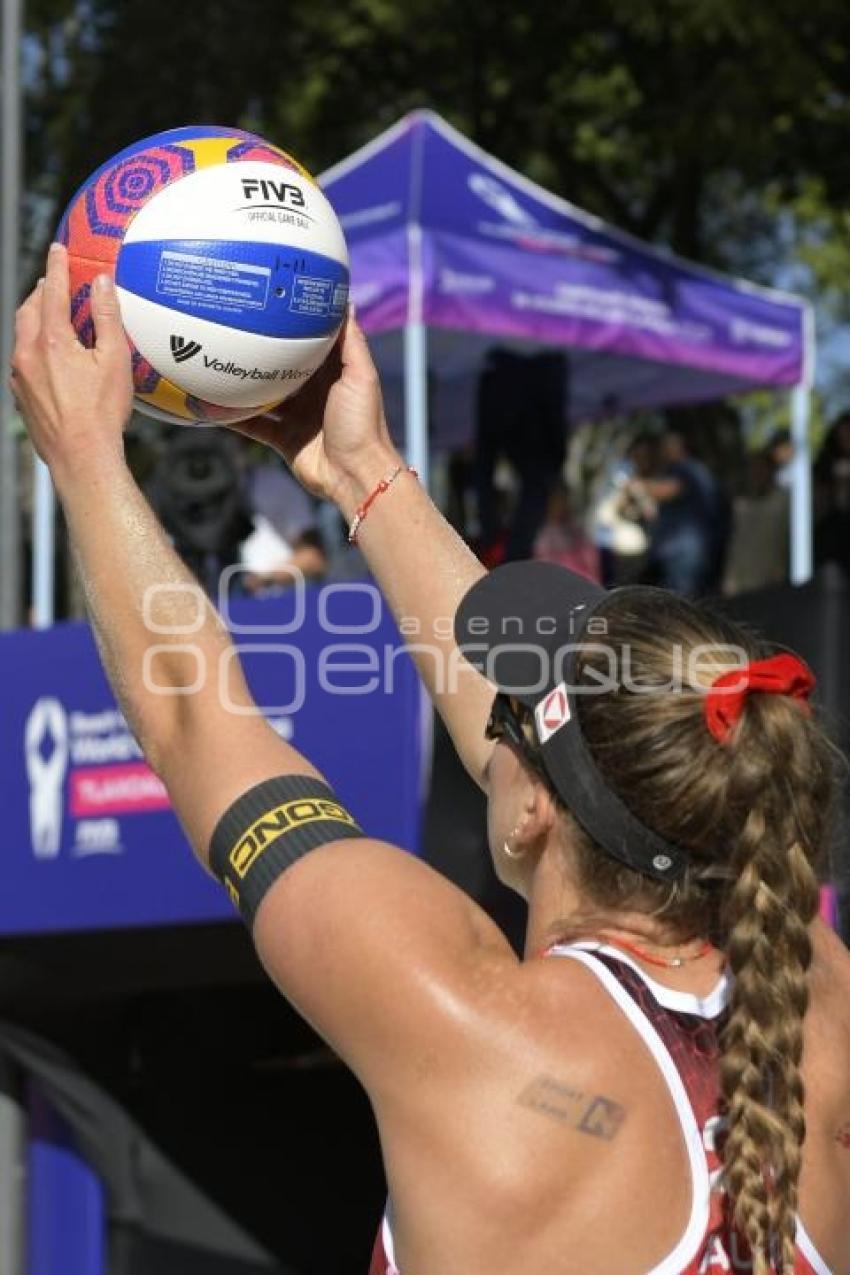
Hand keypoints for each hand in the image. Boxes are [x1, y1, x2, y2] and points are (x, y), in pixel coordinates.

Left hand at [10, 244, 132, 479]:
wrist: (80, 457)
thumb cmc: (101, 413)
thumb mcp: (114, 360)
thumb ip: (107, 317)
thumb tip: (102, 284)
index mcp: (51, 340)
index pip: (52, 291)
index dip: (57, 267)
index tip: (58, 250)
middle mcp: (28, 354)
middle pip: (29, 310)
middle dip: (41, 293)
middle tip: (54, 284)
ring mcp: (20, 377)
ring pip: (22, 336)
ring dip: (36, 320)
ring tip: (53, 319)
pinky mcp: (20, 397)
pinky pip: (23, 362)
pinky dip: (35, 348)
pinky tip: (51, 359)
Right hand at [224, 308, 398, 507]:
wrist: (355, 474)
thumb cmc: (362, 422)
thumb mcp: (360, 375)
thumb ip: (352, 341)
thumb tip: (343, 301)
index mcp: (333, 373)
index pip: (310, 341)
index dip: (293, 323)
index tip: (271, 301)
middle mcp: (313, 392)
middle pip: (281, 366)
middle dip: (261, 350)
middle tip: (232, 326)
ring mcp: (296, 416)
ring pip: (262, 394)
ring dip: (242, 382)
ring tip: (214, 361)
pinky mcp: (282, 439)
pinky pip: (253, 424)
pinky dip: (233, 416)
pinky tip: (211, 403)